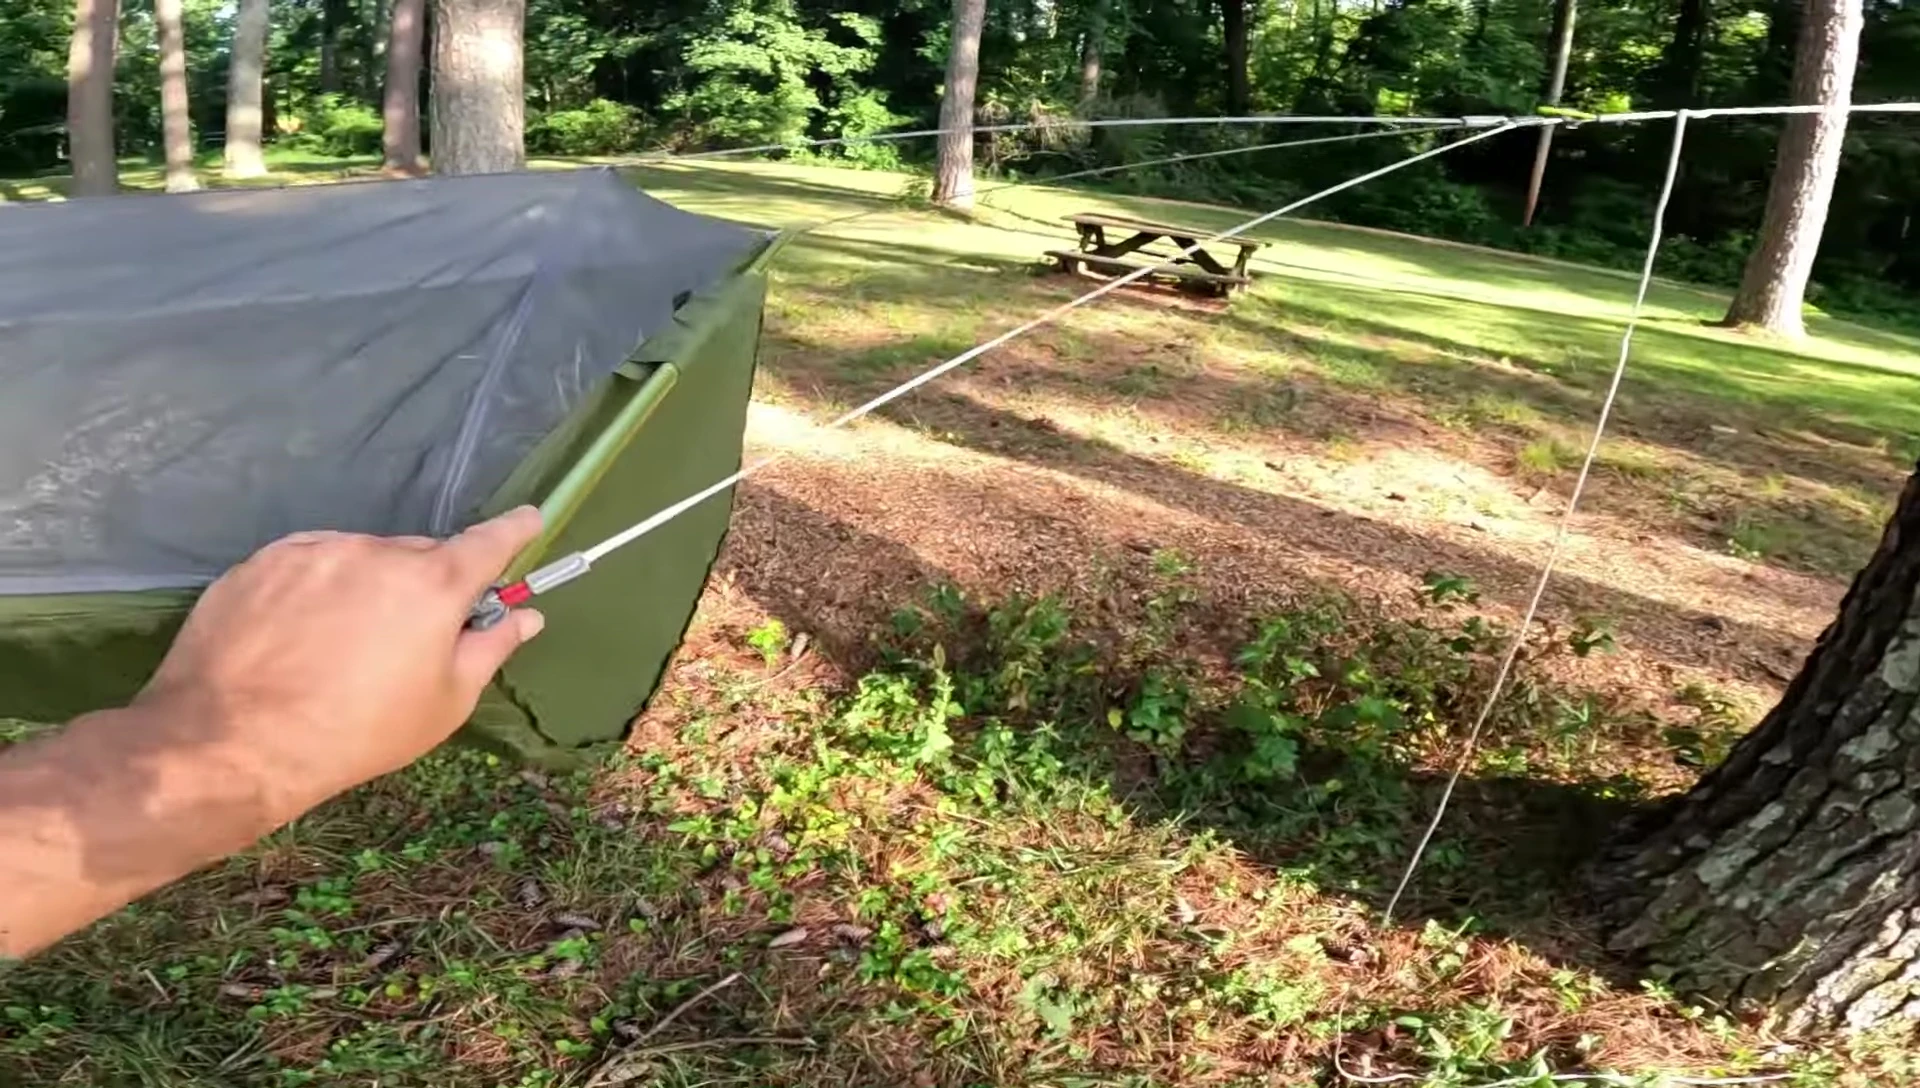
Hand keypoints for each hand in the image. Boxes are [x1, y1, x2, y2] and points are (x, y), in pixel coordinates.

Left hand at [136, 506, 545, 819]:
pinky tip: (296, 635)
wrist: (233, 742)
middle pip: (419, 555)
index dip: (514, 531)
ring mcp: (313, 551)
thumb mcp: (444, 703)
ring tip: (339, 643)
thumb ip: (489, 649)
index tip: (529, 520)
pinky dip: (315, 589)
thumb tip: (525, 616)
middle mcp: (376, 550)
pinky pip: (307, 565)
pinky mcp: (260, 562)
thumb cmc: (359, 732)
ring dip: (366, 585)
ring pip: (359, 559)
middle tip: (409, 635)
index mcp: (432, 583)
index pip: (489, 542)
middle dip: (426, 583)